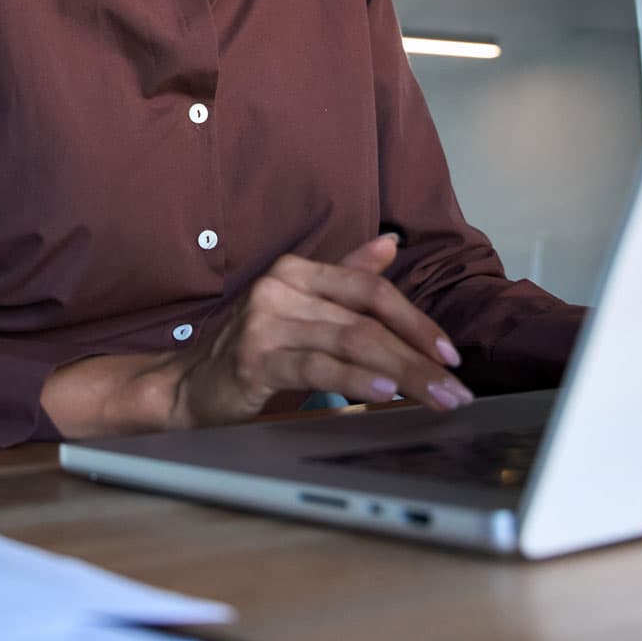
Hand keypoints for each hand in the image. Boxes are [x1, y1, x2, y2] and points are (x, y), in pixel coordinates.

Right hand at [168, 233, 473, 427]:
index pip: (371, 288)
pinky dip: (356, 380)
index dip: (416, 319)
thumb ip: (345, 275)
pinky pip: (318, 367)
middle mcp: (281, 287)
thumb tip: (391, 243)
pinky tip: (384, 394)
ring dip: (402, 374)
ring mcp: (265, 322)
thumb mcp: (301, 307)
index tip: (450, 354)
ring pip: (351, 343)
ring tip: (435, 397)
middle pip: (367, 319)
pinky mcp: (254, 359)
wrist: (186, 384)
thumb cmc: (252, 347)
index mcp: (297, 270)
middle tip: (455, 389)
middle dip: (418, 356)